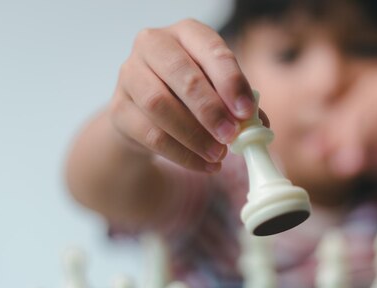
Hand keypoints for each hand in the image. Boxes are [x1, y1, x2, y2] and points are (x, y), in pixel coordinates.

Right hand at [108, 19, 264, 171]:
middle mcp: (153, 45)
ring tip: (218, 155)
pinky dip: (181, 154)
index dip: (231, 82)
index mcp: (187, 33)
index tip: (246, 112)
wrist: (146, 115)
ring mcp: (129, 74)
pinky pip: (150, 134)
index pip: (211, 49)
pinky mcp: (118, 108)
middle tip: (231, 136)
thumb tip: (258, 126)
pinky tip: (203, 165)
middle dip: (211, 110)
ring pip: (159, 105)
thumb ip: (239, 105)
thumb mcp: (219, 92)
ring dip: (194, 135)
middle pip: (182, 76)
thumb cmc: (191, 97)